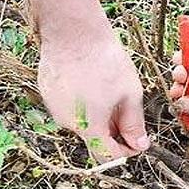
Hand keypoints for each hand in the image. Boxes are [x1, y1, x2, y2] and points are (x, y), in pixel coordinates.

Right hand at [38, 33, 148, 160]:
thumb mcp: (130, 94)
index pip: (108, 157)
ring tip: (111, 95)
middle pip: (94, 142)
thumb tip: (140, 145)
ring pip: (82, 125)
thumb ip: (135, 124)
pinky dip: (85, 106)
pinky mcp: (48, 95)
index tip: (137, 142)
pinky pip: (70, 109)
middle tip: (128, 115)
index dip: (126, 153)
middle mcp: (68, 123)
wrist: (73, 31)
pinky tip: (94, 86)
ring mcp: (55, 109)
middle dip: (114, 135)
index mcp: (90, 126)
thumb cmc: (104, 60)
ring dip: (99, 119)